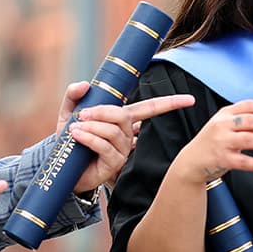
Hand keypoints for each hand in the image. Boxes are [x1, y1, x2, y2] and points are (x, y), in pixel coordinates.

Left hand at [55, 81, 196, 193]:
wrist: (62, 167)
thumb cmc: (71, 139)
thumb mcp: (70, 114)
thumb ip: (75, 96)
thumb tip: (84, 85)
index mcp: (123, 120)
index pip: (151, 108)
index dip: (170, 103)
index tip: (190, 99)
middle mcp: (126, 135)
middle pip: (123, 115)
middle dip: (102, 111)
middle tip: (82, 114)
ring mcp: (122, 150)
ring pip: (113, 131)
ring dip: (91, 127)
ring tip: (75, 129)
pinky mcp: (113, 164)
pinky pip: (104, 146)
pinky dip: (89, 138)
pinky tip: (77, 135)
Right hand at [176, 100, 252, 179]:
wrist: (191, 162)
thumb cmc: (214, 143)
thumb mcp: (227, 127)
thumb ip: (248, 122)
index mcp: (225, 114)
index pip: (250, 105)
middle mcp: (222, 125)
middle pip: (251, 121)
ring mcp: (220, 142)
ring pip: (249, 139)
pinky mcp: (220, 159)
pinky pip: (243, 161)